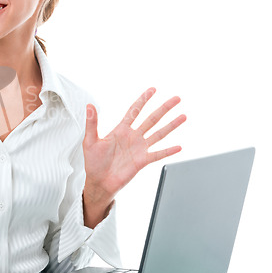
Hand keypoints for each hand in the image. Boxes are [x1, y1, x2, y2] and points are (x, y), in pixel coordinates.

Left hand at [82, 88, 185, 206]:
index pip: (135, 110)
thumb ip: (92, 123)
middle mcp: (133, 136)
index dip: (143, 100)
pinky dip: (168, 151)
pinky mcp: (143, 161)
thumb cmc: (93, 162)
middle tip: (177, 98)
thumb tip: (89, 106)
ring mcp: (139, 148)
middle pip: (152, 118)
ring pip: (159, 134)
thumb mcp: (90, 141)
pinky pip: (158, 154)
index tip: (153, 90)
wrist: (99, 182)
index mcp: (121, 129)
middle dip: (164, 108)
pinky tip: (179, 147)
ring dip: (171, 125)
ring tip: (183, 116)